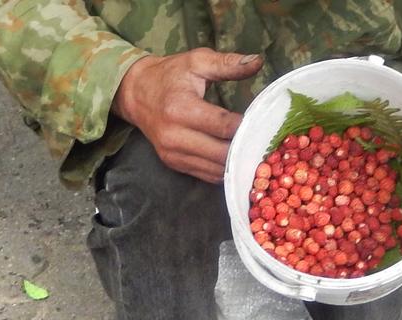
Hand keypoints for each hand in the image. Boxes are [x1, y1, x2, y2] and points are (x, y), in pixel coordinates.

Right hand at [113, 48, 262, 182]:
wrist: (136, 93)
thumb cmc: (170, 75)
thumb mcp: (197, 61)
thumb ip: (228, 63)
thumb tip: (258, 61)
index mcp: (181, 109)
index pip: (223, 126)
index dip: (246, 126)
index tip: (263, 121)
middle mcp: (174, 136)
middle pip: (222, 153)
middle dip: (246, 148)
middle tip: (265, 140)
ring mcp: (173, 154)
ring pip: (216, 170)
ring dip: (238, 163)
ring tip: (255, 151)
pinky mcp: (174, 164)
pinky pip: (207, 175)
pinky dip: (225, 170)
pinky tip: (239, 159)